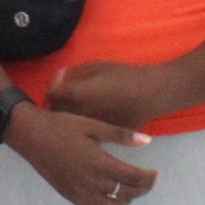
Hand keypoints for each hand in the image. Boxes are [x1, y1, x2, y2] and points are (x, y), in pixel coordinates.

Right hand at [7, 102, 156, 204]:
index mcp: (99, 163)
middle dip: (142, 188)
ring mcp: (79, 192)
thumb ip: (121, 135)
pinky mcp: (69, 195)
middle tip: (148, 180)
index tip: (155, 172)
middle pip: (126, 193)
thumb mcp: (93, 125)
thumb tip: (148, 141)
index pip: (133, 178)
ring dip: (127, 198)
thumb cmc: (62, 126)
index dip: (148, 178)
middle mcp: (91, 182)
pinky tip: (111, 196)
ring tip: (133, 188)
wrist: (30, 135)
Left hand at [51, 54, 204, 130]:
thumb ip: (75, 73)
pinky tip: (86, 121)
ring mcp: (92, 128)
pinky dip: (81, 128)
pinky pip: (84, 133)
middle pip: (56, 113)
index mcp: (78, 94)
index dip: (51, 92)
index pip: (51, 96)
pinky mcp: (102, 137)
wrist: (153, 94)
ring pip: (69, 126)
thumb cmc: (126, 76)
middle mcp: (81, 114)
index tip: (56, 89)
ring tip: (74, 110)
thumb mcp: (99, 67)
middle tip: (62, 100)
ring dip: (67, 119)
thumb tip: (59, 76)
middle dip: (56, 107)